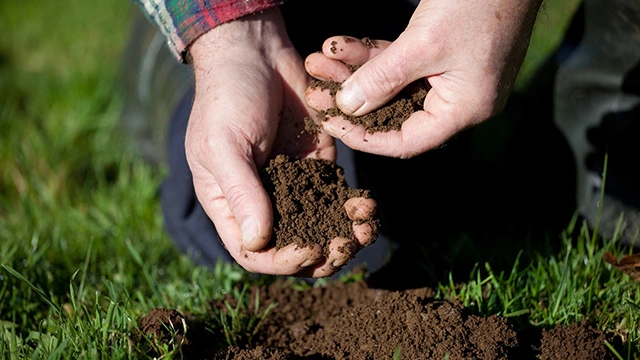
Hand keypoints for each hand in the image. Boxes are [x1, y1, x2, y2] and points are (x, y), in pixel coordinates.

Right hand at [185, 8, 375, 276]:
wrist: (255, 51)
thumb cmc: (227, 97)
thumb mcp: (225, 145)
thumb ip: (242, 193)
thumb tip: (258, 241)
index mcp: (229, 203)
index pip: (253, 252)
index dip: (281, 260)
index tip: (308, 249)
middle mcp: (261, 199)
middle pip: (292, 245)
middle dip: (322, 253)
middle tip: (345, 247)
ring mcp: (291, 182)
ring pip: (319, 225)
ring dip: (344, 234)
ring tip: (365, 229)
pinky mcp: (317, 162)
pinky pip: (336, 195)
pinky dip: (352, 206)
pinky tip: (367, 205)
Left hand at [305, 0, 541, 157]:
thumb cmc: (478, 3)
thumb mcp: (423, 44)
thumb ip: (382, 78)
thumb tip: (347, 106)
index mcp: (464, 109)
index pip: (406, 141)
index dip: (364, 137)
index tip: (331, 122)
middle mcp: (458, 99)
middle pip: (393, 111)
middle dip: (351, 97)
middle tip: (316, 90)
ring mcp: (451, 76)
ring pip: (393, 84)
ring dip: (356, 71)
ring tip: (320, 59)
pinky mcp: (443, 54)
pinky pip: (401, 62)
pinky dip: (373, 55)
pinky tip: (341, 45)